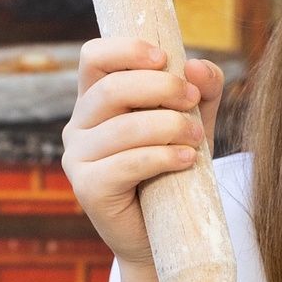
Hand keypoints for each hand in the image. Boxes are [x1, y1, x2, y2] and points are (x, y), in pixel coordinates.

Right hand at [61, 39, 222, 267]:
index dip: (126, 50)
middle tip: (193, 100)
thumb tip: (196, 66)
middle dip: (159, 88)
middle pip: (110, 89)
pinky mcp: (87, 188)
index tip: (164, 58)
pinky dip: (161, 157)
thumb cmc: (175, 167)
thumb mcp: (194, 120)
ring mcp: (77, 158)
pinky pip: (125, 164)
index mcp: (96, 99)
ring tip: (197, 138)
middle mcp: (78, 125)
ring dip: (168, 127)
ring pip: (121, 128)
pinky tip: (187, 160)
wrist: (164, 232)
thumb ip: (204, 89)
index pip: (94, 57)